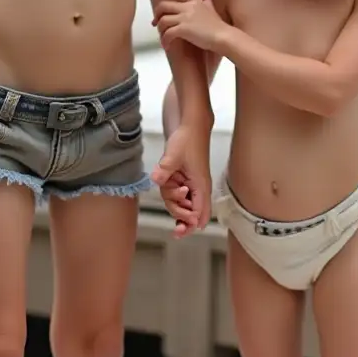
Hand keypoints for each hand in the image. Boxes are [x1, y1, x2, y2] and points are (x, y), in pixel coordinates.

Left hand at [152, 123, 211, 237]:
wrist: (190, 126)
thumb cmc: (188, 139)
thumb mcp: (174, 154)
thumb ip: (166, 168)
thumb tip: (156, 179)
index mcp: (201, 185)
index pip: (200, 212)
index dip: (191, 224)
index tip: (180, 231)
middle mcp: (198, 188)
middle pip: (190, 212)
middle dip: (181, 216)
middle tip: (175, 228)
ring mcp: (191, 184)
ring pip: (180, 203)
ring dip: (172, 199)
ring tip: (169, 182)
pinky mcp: (184, 179)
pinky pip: (177, 195)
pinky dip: (171, 195)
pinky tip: (168, 186)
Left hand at [153, 0, 227, 51]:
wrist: (224, 37)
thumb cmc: (218, 26)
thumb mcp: (212, 8)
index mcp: (194, 1)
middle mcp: (188, 7)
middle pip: (164, 6)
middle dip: (157, 15)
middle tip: (155, 23)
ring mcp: (185, 17)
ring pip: (163, 20)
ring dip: (160, 30)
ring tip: (163, 38)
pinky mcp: (184, 29)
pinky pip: (168, 34)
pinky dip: (165, 40)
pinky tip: (167, 46)